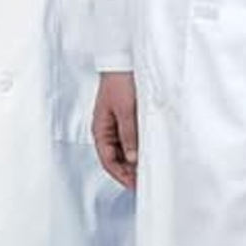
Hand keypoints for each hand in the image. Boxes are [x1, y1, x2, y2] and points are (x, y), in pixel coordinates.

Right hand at [93, 72, 137, 189]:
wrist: (122, 61)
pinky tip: (145, 153)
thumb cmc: (119, 81)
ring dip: (132, 161)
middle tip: (142, 181)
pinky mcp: (124, 118)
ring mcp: (115, 124)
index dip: (120, 175)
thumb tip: (132, 158)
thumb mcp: (126, 110)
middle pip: (114, 158)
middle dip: (127, 171)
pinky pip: (128, 139)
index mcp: (100, 129)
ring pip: (122, 150)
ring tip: (145, 170)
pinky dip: (135, 148)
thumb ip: (129, 135)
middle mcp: (106, 129)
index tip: (133, 185)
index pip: (107, 160)